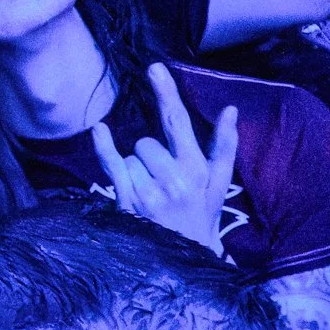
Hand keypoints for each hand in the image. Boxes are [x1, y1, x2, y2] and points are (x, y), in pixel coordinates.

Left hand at [91, 64, 237, 255]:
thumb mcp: (217, 186)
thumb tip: (229, 109)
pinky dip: (103, 145)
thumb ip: (224, 147)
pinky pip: (112, 162)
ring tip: (151, 195)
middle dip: (151, 154)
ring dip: (136, 169)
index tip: (154, 67)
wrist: (183, 262)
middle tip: (163, 181)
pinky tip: (100, 130)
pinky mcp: (128, 200)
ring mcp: (151, 191)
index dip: (166, 94)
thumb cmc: (200, 219)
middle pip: (149, 141)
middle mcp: (177, 179)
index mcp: (200, 171)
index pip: (180, 124)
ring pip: (131, 154)